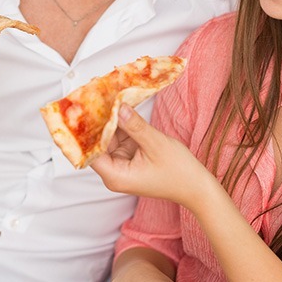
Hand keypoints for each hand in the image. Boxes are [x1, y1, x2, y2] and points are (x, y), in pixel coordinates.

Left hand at [89, 104, 219, 207]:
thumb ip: (134, 125)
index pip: (90, 151)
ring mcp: (121, 164)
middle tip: (94, 95)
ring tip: (105, 95)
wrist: (196, 186)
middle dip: (97, 120)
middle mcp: (113, 172)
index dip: (85, 130)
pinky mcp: (130, 157)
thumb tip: (117, 107)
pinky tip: (119, 106)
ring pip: (108, 137)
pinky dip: (121, 124)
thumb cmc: (178, 172)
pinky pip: (120, 138)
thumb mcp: (155, 144)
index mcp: (115, 175)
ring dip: (109, 119)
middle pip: (97, 143)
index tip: (85, 109)